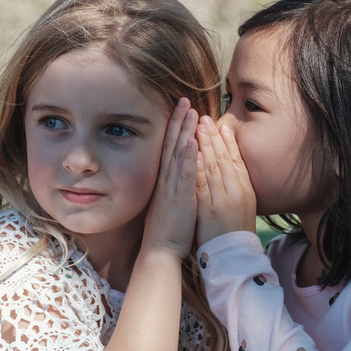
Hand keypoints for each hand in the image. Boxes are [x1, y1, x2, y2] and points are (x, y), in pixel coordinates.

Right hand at [142, 98, 198, 259]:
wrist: (160, 251)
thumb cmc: (168, 230)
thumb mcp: (168, 202)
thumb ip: (172, 186)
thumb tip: (176, 174)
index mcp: (164, 180)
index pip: (169, 148)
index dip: (174, 128)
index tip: (180, 110)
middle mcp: (165, 180)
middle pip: (171, 144)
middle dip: (178, 121)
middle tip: (184, 99)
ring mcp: (171, 188)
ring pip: (177, 154)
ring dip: (183, 131)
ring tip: (189, 111)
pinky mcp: (179, 198)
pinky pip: (183, 175)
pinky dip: (186, 158)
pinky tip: (190, 141)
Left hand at [195, 115, 256, 244]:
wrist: (231, 256)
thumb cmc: (233, 232)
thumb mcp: (240, 206)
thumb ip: (236, 188)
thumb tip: (230, 171)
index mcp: (244, 190)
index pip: (235, 160)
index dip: (228, 141)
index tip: (220, 123)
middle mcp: (235, 192)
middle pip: (225, 159)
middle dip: (214, 137)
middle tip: (206, 117)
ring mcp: (222, 200)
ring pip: (214, 167)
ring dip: (206, 144)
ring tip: (199, 125)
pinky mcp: (209, 209)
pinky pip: (203, 184)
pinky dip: (198, 166)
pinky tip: (193, 151)